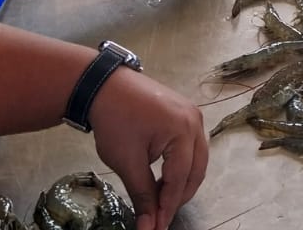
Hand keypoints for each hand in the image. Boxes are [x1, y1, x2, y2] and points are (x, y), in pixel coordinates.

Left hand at [88, 66, 207, 229]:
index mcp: (183, 131)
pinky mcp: (186, 113)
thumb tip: (149, 226)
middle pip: (197, 170)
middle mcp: (195, 122)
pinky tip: (162, 176)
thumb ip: (142, 195)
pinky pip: (192, 146)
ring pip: (197, 159)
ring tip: (158, 197)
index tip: (156, 227)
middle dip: (178, 196)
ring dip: (181, 182)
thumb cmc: (115, 121)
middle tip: (157, 216)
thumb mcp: (127, 162)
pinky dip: (181, 165)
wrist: (105, 86)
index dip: (169, 207)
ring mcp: (193, 115)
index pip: (181, 179)